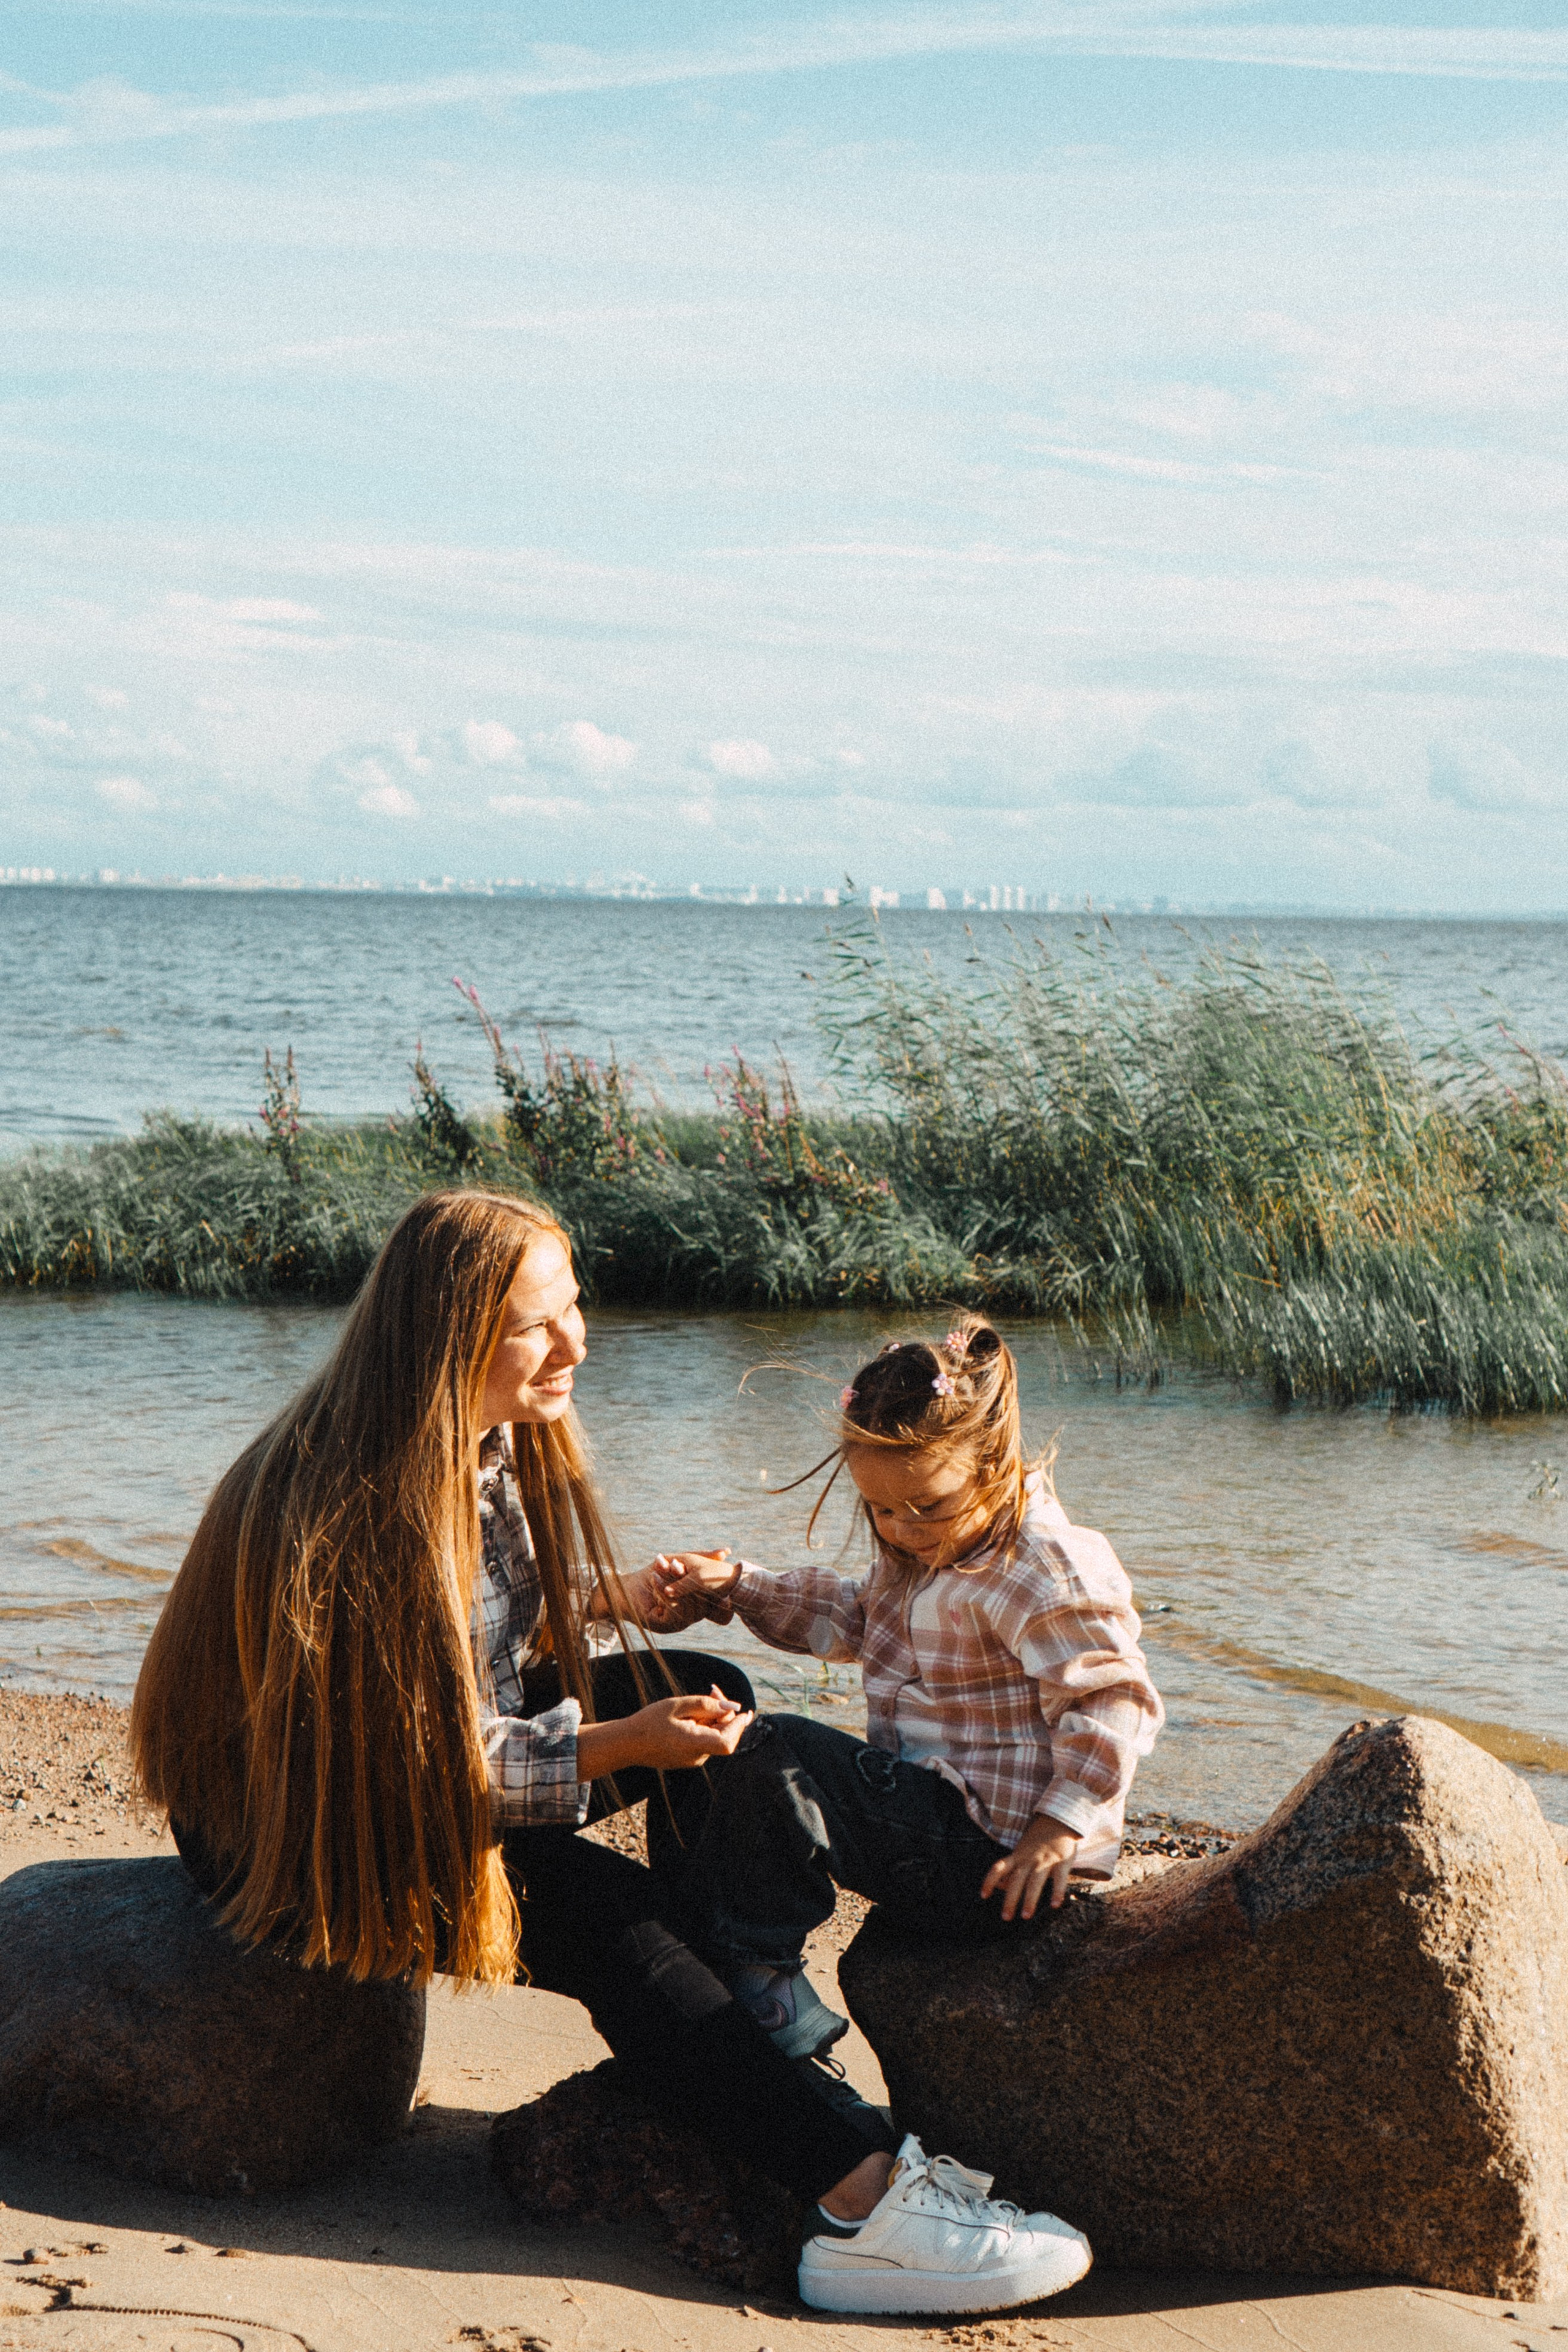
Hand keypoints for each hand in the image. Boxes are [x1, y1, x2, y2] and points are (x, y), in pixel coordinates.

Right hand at [576, 1688, 752, 1777]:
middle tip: (714, 1690)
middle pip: (724, 1736)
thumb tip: (733, 1707)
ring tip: (705, 1696)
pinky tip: (695, 1712)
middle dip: (725, 1713)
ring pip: (715, 1737)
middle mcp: (697, 1757)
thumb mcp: (677, 1705)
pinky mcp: (688, 1758)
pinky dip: (706, 1725)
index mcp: (694, 1744)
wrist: (627, 1744)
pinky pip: (705, 1740)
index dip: (739, 1726)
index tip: (743, 1710)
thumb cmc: (649, 1722)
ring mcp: (693, 1760)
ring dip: (715, 1717)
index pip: (728, 1742)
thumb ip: (706, 1705)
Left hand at [592, 1552, 730, 1628]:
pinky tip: (655, 1585)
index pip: (711, 1596)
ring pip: (688, 1608)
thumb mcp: (679, 1560)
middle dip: (687, 1580)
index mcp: (694, 1602)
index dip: (710, 1583)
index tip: (703, 1568)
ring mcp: (677, 1623)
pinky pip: (674, 1613)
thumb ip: (701, 1556)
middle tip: (674, 1563)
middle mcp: (688, 1615)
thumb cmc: (651, 1572)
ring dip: (674, 1587)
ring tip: (660, 1572)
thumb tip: (726, 1552)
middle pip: (701, 1602)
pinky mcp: (663, 1626)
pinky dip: (666, 1596)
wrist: (622, 1587)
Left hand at [980, 1815, 1080, 1919]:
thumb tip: (998, 1886)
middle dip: (1010, 1899)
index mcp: (1018, 1857)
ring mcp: (1045, 1860)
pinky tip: (1055, 1904)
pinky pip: (1059, 1878)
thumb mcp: (1021, 1852)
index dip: (989, 1881)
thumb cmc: (1038, 1840)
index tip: (983, 1895)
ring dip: (1030, 1899)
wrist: (1059, 1820)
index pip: (999, 1868)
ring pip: (1035, 1880)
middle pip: (1016, 1880)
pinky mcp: (1062, 1860)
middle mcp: (1029, 1859)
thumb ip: (1011, 1869)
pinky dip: (1057, 1891)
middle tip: (1006, 1917)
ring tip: (1026, 1916)